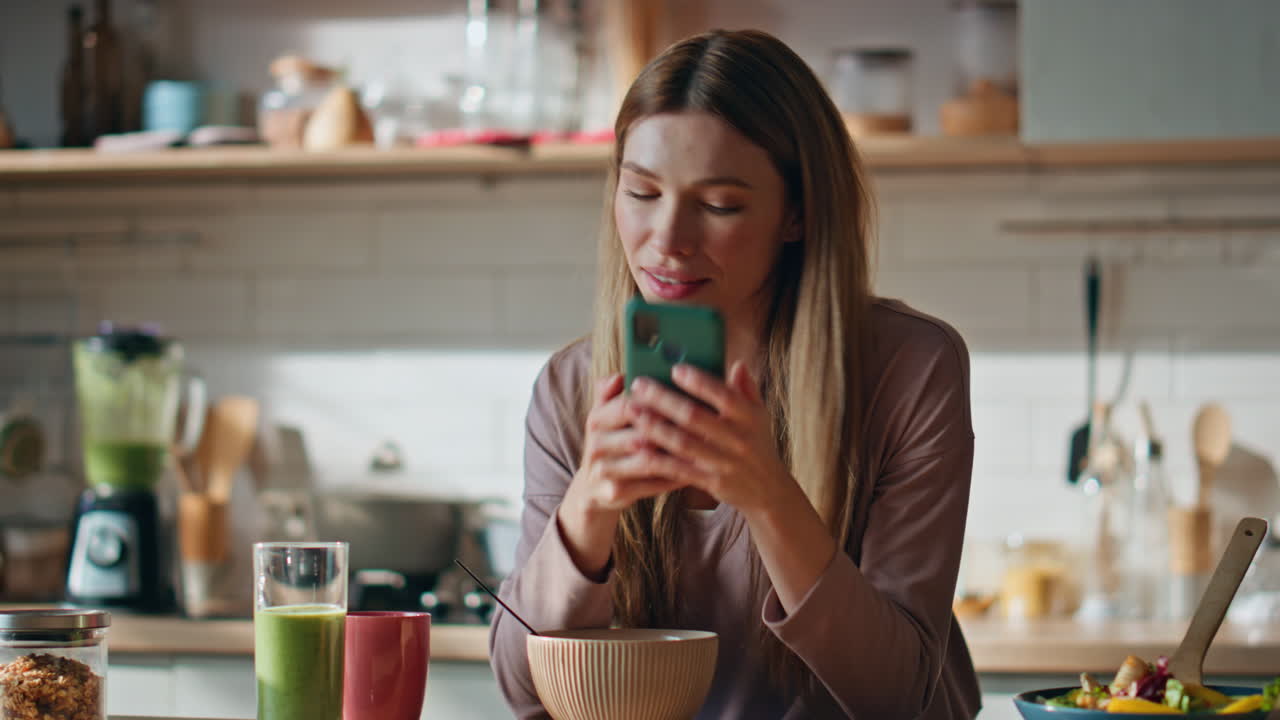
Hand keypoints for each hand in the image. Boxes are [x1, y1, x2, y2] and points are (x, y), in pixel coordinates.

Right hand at [565, 373, 691, 514]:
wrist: (593, 489)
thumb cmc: (612, 444)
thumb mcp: (607, 417)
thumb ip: (613, 394)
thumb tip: (620, 375)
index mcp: (596, 419)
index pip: (627, 405)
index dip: (657, 403)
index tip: (687, 398)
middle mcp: (596, 444)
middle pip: (639, 434)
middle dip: (672, 431)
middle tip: (704, 427)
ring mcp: (603, 470)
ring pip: (647, 461)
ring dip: (677, 457)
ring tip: (704, 450)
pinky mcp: (614, 492)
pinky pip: (650, 485)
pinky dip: (673, 479)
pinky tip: (693, 472)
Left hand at [626, 362, 796, 514]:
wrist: (767, 490)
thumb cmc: (757, 443)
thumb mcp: (759, 415)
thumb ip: (746, 389)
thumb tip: (737, 364)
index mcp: (750, 418)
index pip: (724, 396)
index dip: (699, 382)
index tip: (675, 369)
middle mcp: (738, 440)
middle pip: (694, 417)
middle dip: (663, 399)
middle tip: (638, 385)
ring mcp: (723, 462)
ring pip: (682, 443)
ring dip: (653, 426)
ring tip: (632, 410)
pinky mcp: (710, 482)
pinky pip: (679, 469)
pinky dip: (657, 458)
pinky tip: (638, 446)